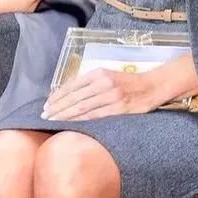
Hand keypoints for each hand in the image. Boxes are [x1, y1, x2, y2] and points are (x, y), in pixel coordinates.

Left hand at [42, 68, 158, 121]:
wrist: (153, 86)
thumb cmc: (128, 82)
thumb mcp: (108, 75)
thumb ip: (90, 83)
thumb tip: (68, 95)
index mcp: (99, 73)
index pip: (72, 85)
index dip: (58, 96)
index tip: (47, 104)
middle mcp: (103, 83)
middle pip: (74, 98)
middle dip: (57, 107)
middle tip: (44, 115)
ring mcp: (111, 96)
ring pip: (82, 108)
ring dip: (65, 115)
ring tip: (53, 120)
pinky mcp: (119, 109)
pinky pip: (95, 116)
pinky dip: (81, 121)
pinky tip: (71, 124)